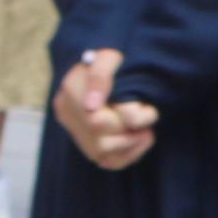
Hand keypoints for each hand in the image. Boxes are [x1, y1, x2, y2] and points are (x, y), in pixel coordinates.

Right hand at [54, 48, 157, 170]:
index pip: (97, 122)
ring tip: (146, 132)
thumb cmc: (116, 56)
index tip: (148, 111)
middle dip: (130, 136)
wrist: (111, 60)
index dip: (127, 123)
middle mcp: (67, 111)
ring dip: (130, 148)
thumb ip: (100, 76)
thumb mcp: (110, 57)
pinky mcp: (84, 139)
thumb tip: (91, 108)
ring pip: (101, 155)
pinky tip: (139, 141)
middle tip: (150, 122)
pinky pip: (105, 161)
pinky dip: (126, 156)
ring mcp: (74, 127)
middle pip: (101, 142)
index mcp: (71, 90)